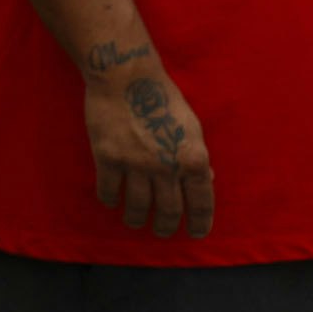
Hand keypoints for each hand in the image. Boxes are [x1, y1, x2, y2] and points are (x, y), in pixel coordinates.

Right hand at [85, 63, 214, 237]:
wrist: (126, 77)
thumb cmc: (163, 98)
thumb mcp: (192, 127)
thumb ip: (196, 156)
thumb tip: (204, 179)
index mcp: (192, 159)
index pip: (200, 203)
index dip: (200, 223)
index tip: (196, 233)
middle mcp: (166, 167)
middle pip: (168, 210)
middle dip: (165, 226)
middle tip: (161, 232)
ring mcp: (135, 164)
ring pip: (137, 205)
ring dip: (136, 219)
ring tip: (134, 222)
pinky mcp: (108, 157)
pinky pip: (109, 189)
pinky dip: (110, 200)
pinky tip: (111, 202)